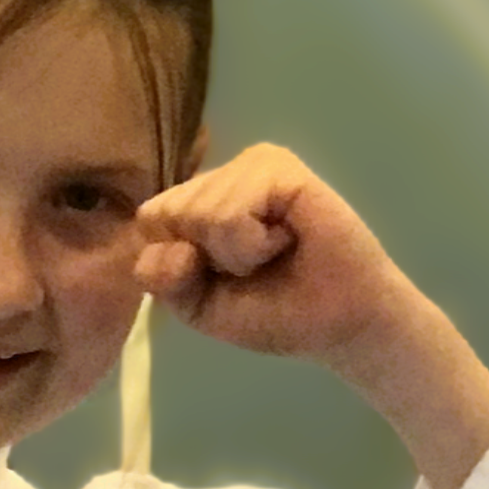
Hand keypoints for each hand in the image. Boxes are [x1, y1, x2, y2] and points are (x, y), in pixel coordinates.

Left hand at [135, 144, 488, 488]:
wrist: (340, 323)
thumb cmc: (277, 313)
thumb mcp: (201, 307)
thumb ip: (165, 279)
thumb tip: (166, 247)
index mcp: (198, 203)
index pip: (149, 222)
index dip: (177, 265)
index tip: (222, 279)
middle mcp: (220, 176)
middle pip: (166, 215)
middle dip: (207, 260)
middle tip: (255, 266)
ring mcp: (249, 165)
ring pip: (198, 213)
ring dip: (236, 256)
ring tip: (275, 253)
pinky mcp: (277, 166)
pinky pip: (230, 212)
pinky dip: (252, 245)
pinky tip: (286, 239)